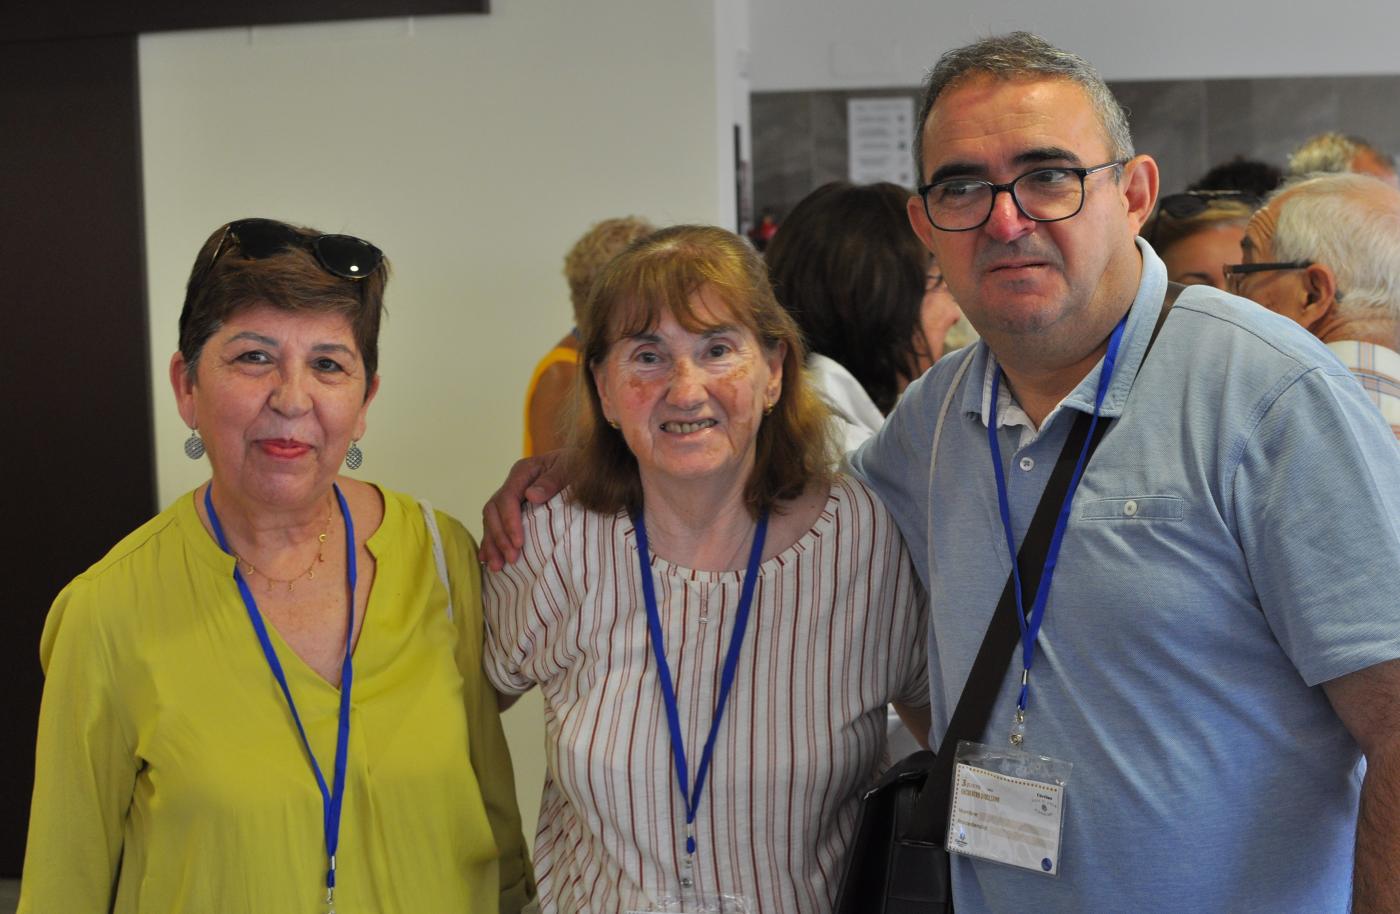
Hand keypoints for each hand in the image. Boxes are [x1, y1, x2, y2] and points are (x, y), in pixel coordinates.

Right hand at [480, 450, 570, 569]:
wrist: (582, 465)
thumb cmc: (578, 466)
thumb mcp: (569, 469)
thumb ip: (552, 481)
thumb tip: (531, 495)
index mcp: (523, 471)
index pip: (508, 498)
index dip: (510, 522)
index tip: (519, 543)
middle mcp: (513, 484)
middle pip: (494, 511)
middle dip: (499, 537)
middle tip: (511, 559)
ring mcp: (511, 497)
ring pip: (491, 520)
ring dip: (492, 544)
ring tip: (496, 567)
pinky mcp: (513, 510)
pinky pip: (495, 526)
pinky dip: (491, 542)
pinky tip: (488, 559)